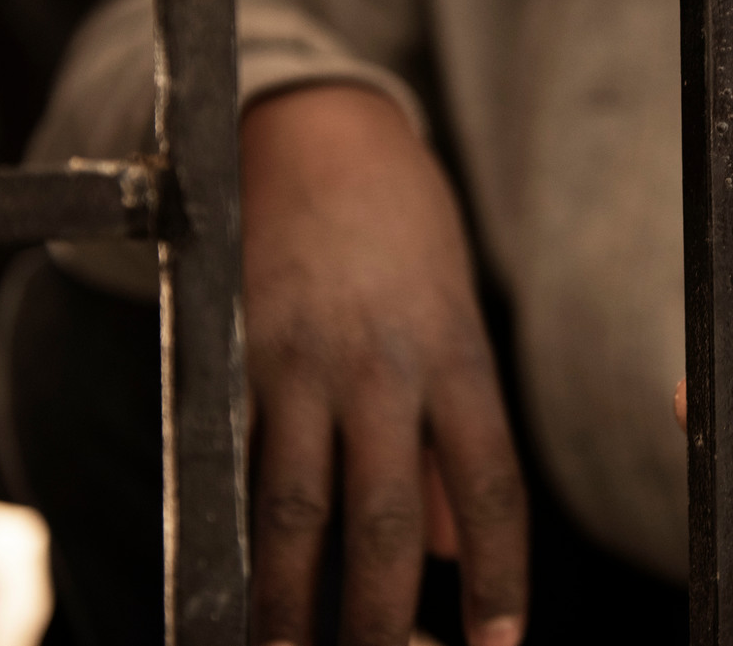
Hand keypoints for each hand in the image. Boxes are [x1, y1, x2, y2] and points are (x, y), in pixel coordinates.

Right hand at [240, 86, 526, 645]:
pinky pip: (235, 470)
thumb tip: (462, 550)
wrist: (317, 136)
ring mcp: (302, 365)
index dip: (499, 576)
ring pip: (295, 512)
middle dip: (386, 619)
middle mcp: (383, 367)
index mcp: (455, 355)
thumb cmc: (403, 234)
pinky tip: (233, 595)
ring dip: (292, 607)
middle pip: (388, 519)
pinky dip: (234, 541)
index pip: (490, 486)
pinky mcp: (236, 361)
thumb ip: (456, 436)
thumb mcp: (455, 318)